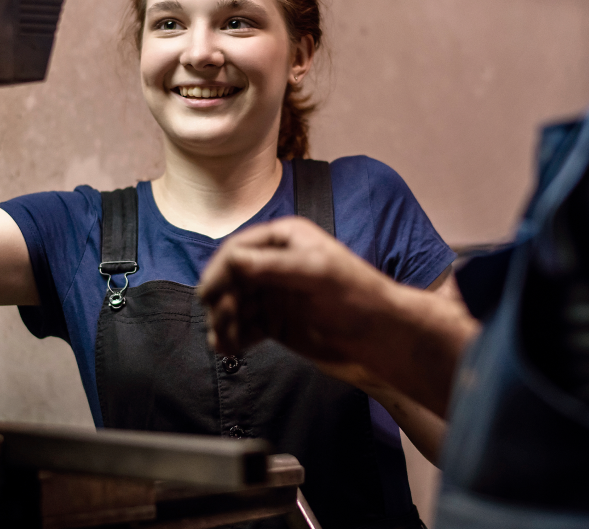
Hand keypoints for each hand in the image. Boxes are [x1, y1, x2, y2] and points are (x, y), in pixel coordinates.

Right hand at [198, 215, 395, 362]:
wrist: (379, 334)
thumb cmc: (355, 294)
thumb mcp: (316, 272)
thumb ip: (273, 266)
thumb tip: (231, 260)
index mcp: (284, 240)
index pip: (239, 249)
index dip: (220, 270)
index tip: (209, 294)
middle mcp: (273, 264)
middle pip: (230, 278)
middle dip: (221, 300)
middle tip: (222, 322)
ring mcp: (272, 294)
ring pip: (233, 304)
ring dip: (224, 322)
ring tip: (226, 343)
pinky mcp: (273, 322)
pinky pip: (244, 327)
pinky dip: (233, 337)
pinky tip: (230, 349)